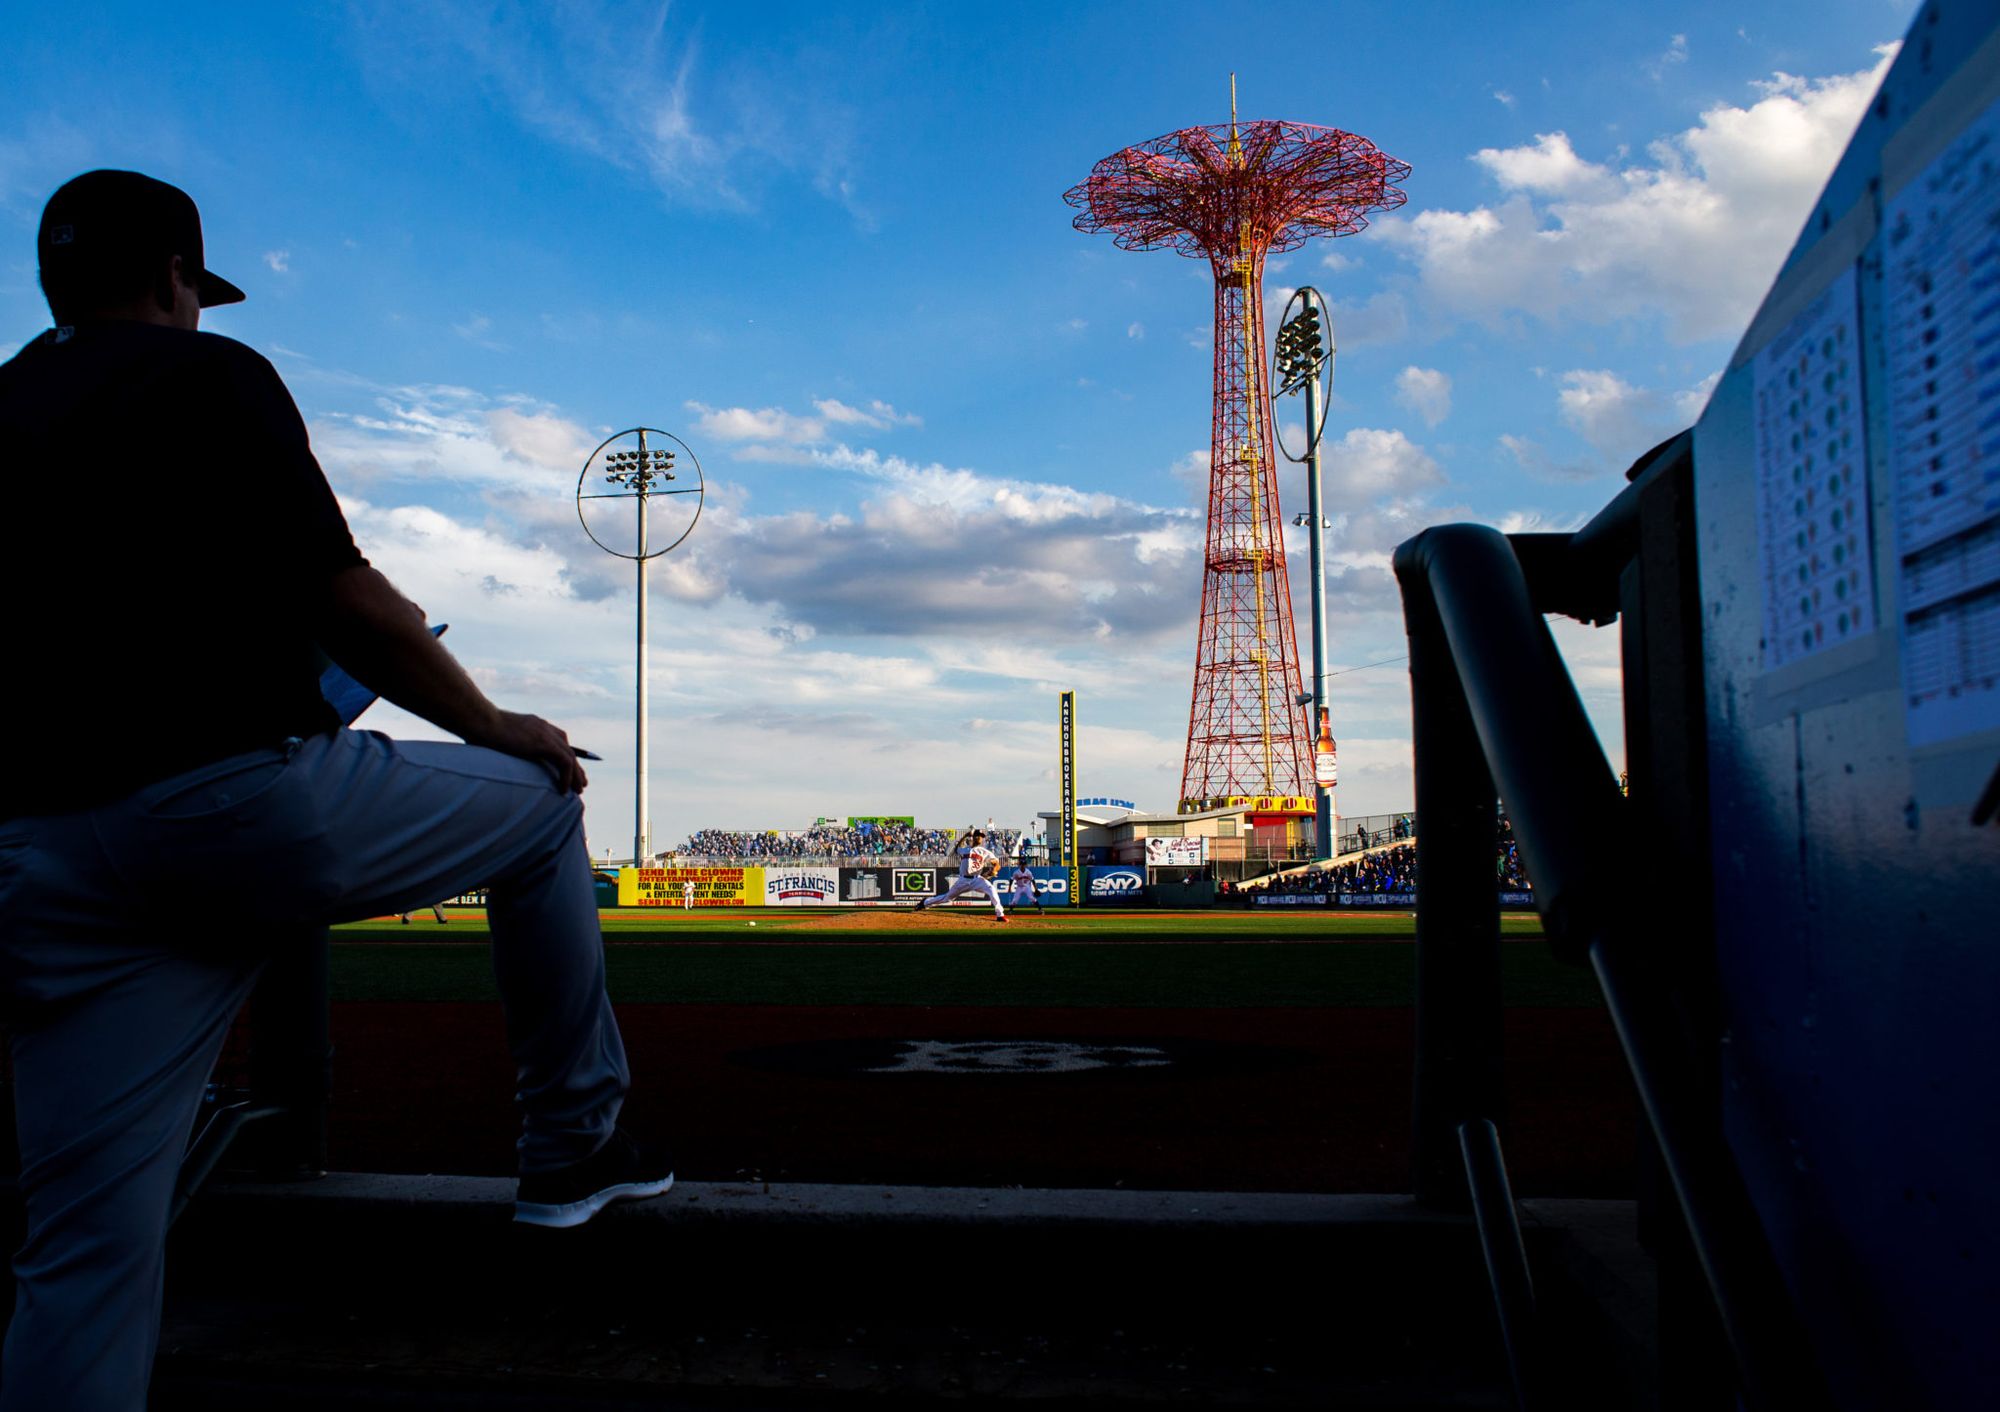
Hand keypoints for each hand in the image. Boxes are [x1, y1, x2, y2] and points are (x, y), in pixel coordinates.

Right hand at [468, 710, 587, 793]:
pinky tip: (564, 791)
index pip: (558, 738)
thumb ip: (499, 745)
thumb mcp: (492, 737)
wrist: (478, 719)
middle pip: (568, 748)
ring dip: (576, 775)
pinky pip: (565, 762)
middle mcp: (543, 727)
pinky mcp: (543, 743)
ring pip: (570, 757)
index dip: (565, 754)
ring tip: (578, 791)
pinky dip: (567, 777)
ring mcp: (545, 733)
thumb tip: (485, 758)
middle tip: (580, 783)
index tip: (568, 769)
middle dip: (576, 767)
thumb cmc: (475, 728)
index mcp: (533, 724)